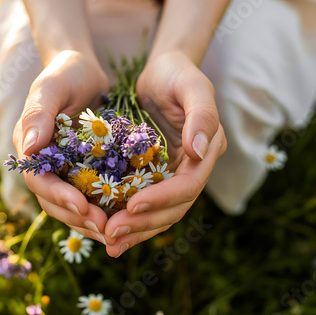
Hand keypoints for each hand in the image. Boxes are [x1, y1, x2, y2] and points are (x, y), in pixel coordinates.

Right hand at [13, 50, 111, 244]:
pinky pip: (89, 195)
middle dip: (78, 217)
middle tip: (107, 228)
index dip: (58, 197)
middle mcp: (43, 163)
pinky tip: (123, 216)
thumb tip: (28, 148)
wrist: (84, 71)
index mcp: (29, 146)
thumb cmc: (66, 72)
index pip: (38, 180)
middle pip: (54, 201)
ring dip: (90, 221)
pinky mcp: (81, 170)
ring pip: (71, 204)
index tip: (83, 207)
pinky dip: (102, 209)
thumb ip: (39, 113)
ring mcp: (62, 169)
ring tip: (116, 231)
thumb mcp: (52, 86)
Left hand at [104, 52, 226, 256]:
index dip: (163, 198)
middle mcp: (194, 167)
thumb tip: (198, 150)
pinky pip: (145, 202)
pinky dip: (130, 218)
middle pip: (175, 206)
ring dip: (137, 230)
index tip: (132, 206)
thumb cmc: (176, 73)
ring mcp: (175, 173)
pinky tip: (108, 228)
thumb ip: (201, 115)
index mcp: (207, 150)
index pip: (189, 185)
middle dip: (145, 222)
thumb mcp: (192, 85)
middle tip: (112, 234)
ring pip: (161, 212)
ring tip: (109, 243)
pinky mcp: (156, 174)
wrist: (161, 72)